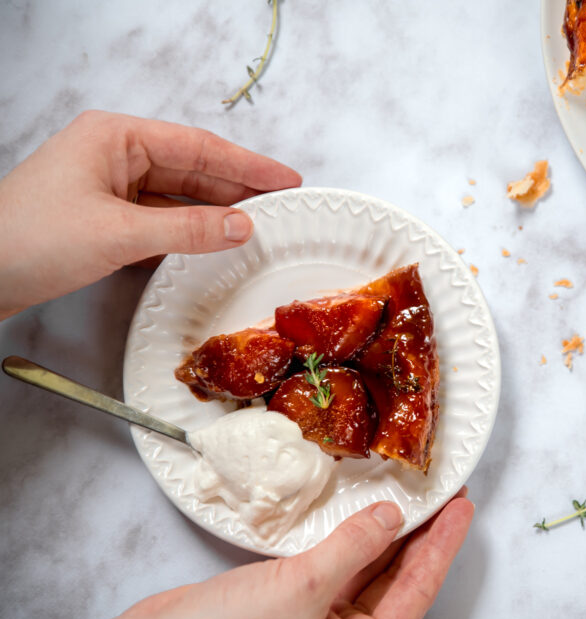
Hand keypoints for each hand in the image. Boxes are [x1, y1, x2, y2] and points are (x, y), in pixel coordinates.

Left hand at [0, 110, 301, 318]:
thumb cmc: (28, 240)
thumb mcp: (119, 233)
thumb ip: (188, 228)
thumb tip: (242, 225)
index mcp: (115, 137)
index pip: (199, 146)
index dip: (249, 165)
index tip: (287, 180)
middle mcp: (113, 155)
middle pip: (192, 169)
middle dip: (238, 188)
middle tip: (283, 205)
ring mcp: (107, 187)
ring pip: (177, 196)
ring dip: (215, 212)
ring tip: (259, 226)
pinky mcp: (102, 219)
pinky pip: (160, 219)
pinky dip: (189, 231)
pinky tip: (214, 243)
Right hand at [0, 493, 473, 618]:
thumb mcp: (305, 587)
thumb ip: (356, 546)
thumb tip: (394, 516)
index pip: (420, 591)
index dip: (444, 544)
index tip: (463, 506)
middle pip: (400, 582)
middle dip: (422, 537)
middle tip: (443, 492)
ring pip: (369, 573)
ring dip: (388, 535)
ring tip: (413, 494)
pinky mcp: (291, 609)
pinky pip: (337, 568)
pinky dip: (352, 539)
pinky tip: (364, 512)